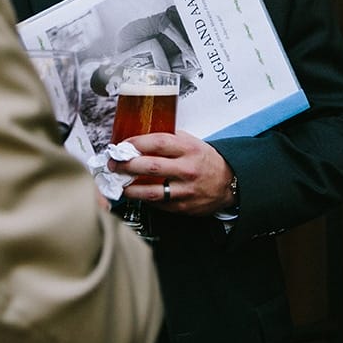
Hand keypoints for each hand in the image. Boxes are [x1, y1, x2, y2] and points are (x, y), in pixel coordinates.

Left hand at [109, 131, 235, 215]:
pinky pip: (158, 204)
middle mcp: (187, 169)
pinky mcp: (183, 207)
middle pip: (150, 167)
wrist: (229, 183)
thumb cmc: (206, 161)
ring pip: (151, 191)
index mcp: (189, 149)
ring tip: (119, 184)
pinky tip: (136, 194)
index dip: (136, 142)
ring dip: (130, 188)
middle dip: (126, 165)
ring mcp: (185, 190)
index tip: (122, 145)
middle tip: (114, 164)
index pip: (158, 142)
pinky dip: (144, 199)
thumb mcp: (193, 143)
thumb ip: (170, 139)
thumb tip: (141, 136)